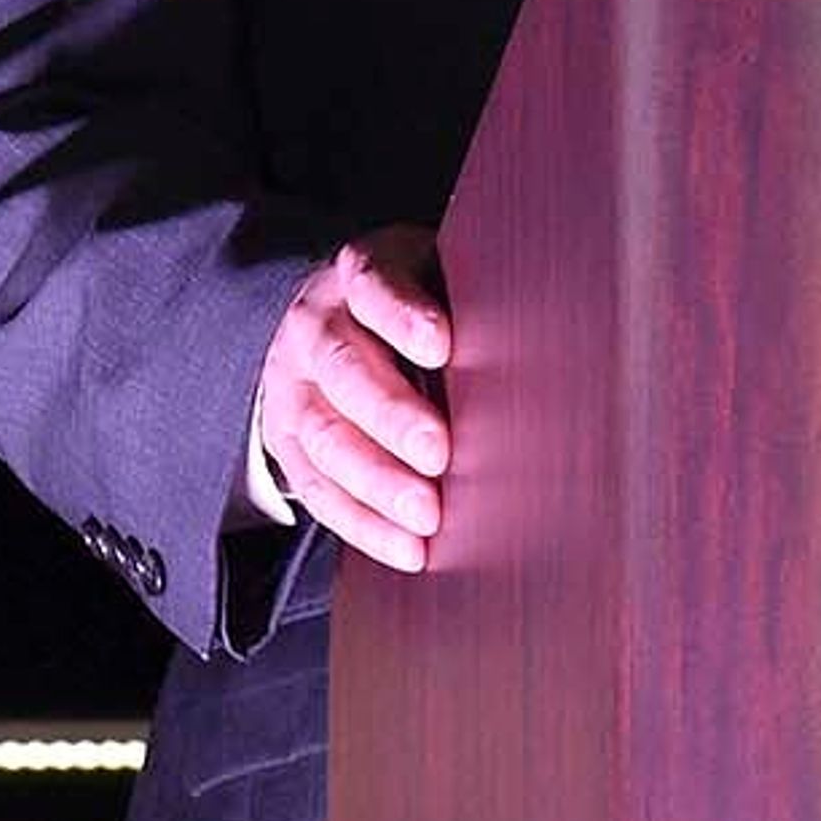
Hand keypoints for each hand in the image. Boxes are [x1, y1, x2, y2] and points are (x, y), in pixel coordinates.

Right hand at [257, 223, 450, 571]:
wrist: (327, 317)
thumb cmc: (413, 298)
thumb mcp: (435, 272)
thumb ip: (469, 297)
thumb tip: (536, 337)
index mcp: (357, 275)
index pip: (375, 286)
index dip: (404, 315)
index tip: (443, 345)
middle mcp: (315, 329)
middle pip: (347, 373)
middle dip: (393, 418)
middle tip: (440, 453)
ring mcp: (292, 388)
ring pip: (327, 440)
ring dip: (378, 485)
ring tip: (427, 517)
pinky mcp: (284, 443)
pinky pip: (318, 490)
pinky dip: (364, 524)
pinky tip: (406, 548)